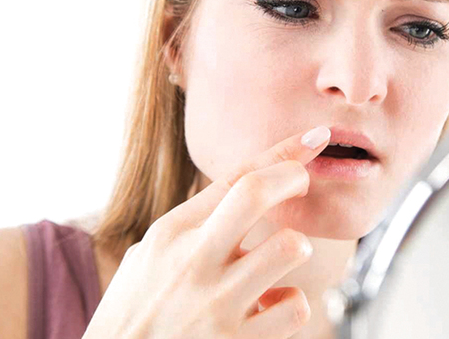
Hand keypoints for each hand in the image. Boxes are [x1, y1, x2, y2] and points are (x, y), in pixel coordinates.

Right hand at [82, 126, 331, 338]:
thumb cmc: (134, 312)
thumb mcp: (147, 256)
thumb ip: (191, 227)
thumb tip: (243, 195)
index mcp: (171, 233)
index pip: (234, 177)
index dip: (282, 151)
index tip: (314, 137)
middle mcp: (193, 261)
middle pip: (256, 193)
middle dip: (292, 177)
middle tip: (301, 184)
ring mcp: (216, 303)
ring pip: (291, 248)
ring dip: (295, 249)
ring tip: (280, 262)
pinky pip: (296, 308)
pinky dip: (292, 304)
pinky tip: (271, 307)